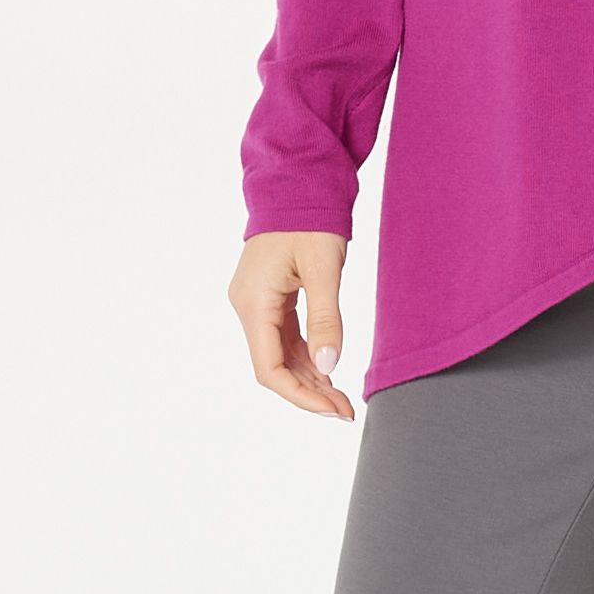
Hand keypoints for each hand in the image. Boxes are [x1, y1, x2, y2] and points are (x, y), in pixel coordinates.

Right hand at [233, 231, 355, 420]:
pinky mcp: (267, 298)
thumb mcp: (323, 268)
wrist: (295, 182)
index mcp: (254, 302)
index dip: (300, 396)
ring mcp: (255, 303)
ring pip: (279, 355)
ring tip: (341, 398)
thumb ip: (326, 319)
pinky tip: (328, 371)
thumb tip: (329, 366)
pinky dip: (306, 357)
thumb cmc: (309, 218)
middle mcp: (247, 306)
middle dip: (309, 392)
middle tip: (345, 411)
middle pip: (273, 367)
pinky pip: (284, 338)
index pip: (269, 369)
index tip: (333, 410)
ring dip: (309, 377)